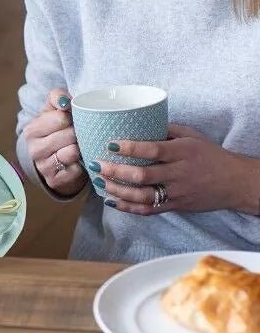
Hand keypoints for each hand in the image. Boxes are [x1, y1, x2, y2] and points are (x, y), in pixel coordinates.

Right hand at [21, 88, 85, 195]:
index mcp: (32, 130)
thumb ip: (57, 97)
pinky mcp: (54, 181)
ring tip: (79, 146)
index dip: (72, 117)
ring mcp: (43, 167)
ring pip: (72, 152)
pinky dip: (81, 165)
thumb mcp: (52, 111)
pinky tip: (78, 161)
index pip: (61, 118)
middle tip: (79, 134)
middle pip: (69, 135)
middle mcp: (34, 149)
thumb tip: (65, 102)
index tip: (73, 120)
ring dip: (80, 148)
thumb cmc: (55, 131)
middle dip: (78, 133)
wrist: (50, 159)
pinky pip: (76, 169)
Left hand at [90, 123, 259, 214]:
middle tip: (96, 164)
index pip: (153, 150)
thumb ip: (166, 129)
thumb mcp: (192, 136)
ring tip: (100, 182)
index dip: (130, 148)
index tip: (110, 144)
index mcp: (183, 152)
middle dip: (116, 171)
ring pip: (142, 195)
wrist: (235, 182)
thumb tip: (138, 122)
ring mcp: (177, 192)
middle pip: (143, 175)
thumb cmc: (210, 155)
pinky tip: (112, 201)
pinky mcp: (176, 206)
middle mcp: (179, 173)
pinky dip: (128, 207)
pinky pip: (149, 210)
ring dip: (117, 190)